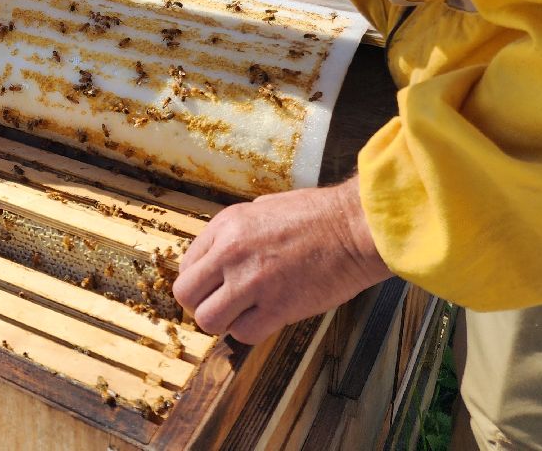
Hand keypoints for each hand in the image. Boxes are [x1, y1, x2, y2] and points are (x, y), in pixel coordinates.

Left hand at [173, 177, 390, 344]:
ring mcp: (252, 282)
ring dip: (223, 322)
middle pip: (186, 294)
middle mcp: (231, 253)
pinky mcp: (277, 307)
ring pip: (208, 320)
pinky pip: (243, 334)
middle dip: (200, 304)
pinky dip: (250, 332)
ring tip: (242, 314)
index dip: (200, 280)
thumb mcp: (263, 208)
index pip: (187, 264)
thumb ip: (236, 232)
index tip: (214, 286)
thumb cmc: (317, 215)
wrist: (354, 228)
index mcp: (226, 226)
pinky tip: (265, 318)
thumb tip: (221, 253)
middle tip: (221, 305)